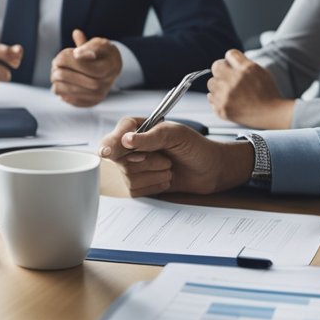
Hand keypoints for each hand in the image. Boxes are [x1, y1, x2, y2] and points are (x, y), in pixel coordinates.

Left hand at [50, 29, 122, 106]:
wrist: (111, 67)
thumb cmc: (102, 52)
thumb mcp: (98, 43)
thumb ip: (87, 44)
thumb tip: (76, 41)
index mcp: (110, 66)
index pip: (87, 67)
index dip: (70, 62)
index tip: (59, 57)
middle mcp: (107, 83)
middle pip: (80, 81)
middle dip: (63, 73)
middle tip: (53, 66)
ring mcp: (101, 94)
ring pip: (75, 92)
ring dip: (59, 84)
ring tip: (54, 75)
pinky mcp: (93, 102)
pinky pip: (75, 101)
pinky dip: (63, 94)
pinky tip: (58, 86)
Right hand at [99, 116, 253, 196]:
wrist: (210, 170)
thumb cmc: (195, 147)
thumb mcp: (176, 134)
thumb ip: (150, 136)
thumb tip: (126, 139)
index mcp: (138, 128)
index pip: (116, 135)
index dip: (111, 144)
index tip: (108, 152)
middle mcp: (131, 147)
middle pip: (120, 160)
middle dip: (148, 161)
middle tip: (166, 158)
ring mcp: (134, 167)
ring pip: (128, 177)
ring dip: (155, 174)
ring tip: (168, 167)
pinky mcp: (139, 184)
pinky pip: (136, 190)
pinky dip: (154, 185)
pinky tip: (166, 178)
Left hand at [207, 50, 293, 128]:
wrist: (271, 114)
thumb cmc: (267, 93)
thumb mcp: (260, 71)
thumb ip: (243, 63)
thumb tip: (228, 60)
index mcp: (246, 68)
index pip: (229, 54)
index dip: (231, 60)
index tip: (233, 66)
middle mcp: (234, 80)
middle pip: (216, 67)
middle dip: (222, 71)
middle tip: (229, 79)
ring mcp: (226, 95)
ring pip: (211, 83)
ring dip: (218, 86)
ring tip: (230, 92)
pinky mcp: (221, 108)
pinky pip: (210, 98)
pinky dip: (217, 99)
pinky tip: (229, 101)